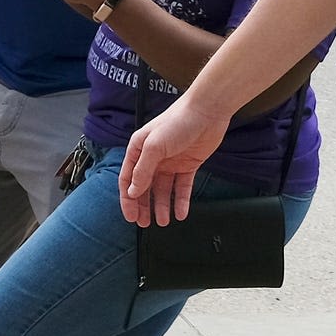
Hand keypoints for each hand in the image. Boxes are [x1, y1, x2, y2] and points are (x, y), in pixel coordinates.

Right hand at [118, 92, 227, 227]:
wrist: (207, 111)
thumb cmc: (178, 121)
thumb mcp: (154, 146)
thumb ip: (142, 170)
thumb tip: (133, 191)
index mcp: (139, 150)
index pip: (128, 180)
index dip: (128, 199)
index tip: (130, 216)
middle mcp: (153, 158)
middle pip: (145, 188)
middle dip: (143, 206)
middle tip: (144, 224)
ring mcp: (171, 162)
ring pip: (163, 190)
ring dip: (161, 206)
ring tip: (162, 222)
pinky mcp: (188, 165)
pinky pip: (182, 187)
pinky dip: (181, 200)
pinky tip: (180, 213)